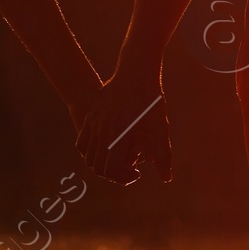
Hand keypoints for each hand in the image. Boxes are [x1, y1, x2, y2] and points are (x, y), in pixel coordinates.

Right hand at [76, 64, 171, 187]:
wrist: (136, 70)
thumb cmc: (151, 100)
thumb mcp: (160, 127)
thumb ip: (162, 155)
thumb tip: (166, 179)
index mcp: (119, 138)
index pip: (110, 171)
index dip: (122, 178)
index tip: (136, 172)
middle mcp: (102, 132)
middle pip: (97, 166)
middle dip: (112, 173)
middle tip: (128, 169)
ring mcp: (94, 123)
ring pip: (88, 155)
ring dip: (101, 162)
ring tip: (117, 158)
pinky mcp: (90, 115)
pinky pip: (82, 141)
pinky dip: (90, 150)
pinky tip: (107, 145)